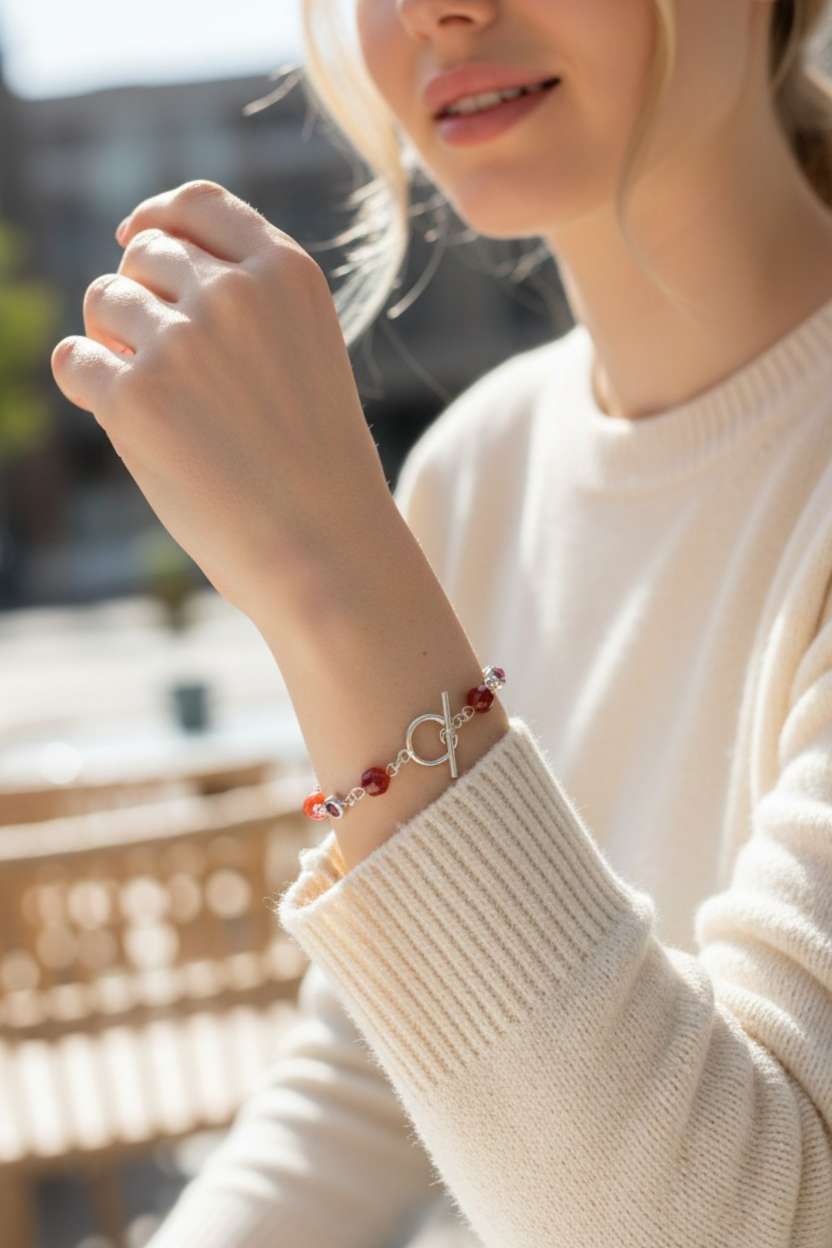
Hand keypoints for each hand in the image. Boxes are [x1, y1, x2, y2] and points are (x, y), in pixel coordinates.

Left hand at [51, 181, 393, 627]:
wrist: (324, 549)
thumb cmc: (316, 464)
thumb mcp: (305, 353)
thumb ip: (246, 302)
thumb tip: (141, 255)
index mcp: (287, 273)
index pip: (199, 205)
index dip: (158, 218)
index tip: (134, 238)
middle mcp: (234, 293)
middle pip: (144, 254)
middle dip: (140, 296)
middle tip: (161, 360)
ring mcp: (182, 342)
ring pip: (103, 299)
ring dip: (114, 342)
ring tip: (156, 399)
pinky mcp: (135, 397)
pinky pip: (73, 360)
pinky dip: (85, 383)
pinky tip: (117, 414)